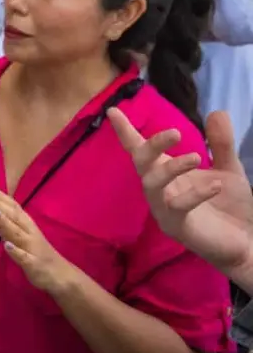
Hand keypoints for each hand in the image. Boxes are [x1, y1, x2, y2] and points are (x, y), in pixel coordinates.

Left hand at [0, 188, 80, 294]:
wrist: (61, 276)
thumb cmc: (36, 254)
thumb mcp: (18, 238)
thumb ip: (2, 227)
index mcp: (27, 226)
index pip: (14, 208)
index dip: (2, 198)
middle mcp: (30, 234)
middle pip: (14, 217)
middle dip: (0, 205)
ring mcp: (32, 249)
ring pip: (17, 234)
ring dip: (5, 222)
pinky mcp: (33, 264)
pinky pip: (24, 257)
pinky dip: (16, 251)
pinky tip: (6, 245)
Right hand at [109, 108, 252, 283]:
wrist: (245, 242)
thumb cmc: (229, 207)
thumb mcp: (228, 170)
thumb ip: (220, 144)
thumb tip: (216, 112)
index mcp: (166, 173)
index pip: (140, 149)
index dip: (125, 131)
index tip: (112, 110)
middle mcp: (159, 189)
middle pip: (141, 162)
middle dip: (151, 145)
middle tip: (175, 132)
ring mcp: (164, 209)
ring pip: (152, 183)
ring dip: (172, 168)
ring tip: (196, 157)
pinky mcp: (177, 227)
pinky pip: (177, 206)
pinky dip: (195, 193)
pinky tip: (216, 186)